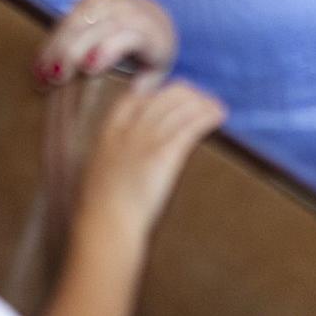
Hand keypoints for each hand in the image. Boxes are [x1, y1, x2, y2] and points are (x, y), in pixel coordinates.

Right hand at [36, 0, 177, 90]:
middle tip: (54, 77)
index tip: (88, 68)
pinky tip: (43, 56)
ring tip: (42, 71)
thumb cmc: (151, 58)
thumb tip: (123, 106)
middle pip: (100, 25)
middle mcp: (135, 11)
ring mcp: (113, 1)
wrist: (154, 21)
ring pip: (81, 17)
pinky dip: (54, 35)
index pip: (130, 35)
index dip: (109, 48)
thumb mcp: (155, 77)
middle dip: (73, 49)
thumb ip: (141, 90)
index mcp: (154, 33)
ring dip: (58, 42)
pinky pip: (71, 12)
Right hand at [71, 81, 226, 241]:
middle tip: (200, 100)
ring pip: (178, 107)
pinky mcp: (164, 153)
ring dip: (201, 103)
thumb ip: (110, 163)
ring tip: (217, 107)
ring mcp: (146, 140)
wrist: (106, 225)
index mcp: (107, 134)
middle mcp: (128, 130)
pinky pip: (189, 125)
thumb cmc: (100, 213)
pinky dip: (206, 116)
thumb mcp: (97, 178)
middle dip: (184, 94)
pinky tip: (218, 115)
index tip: (166, 91)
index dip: (152, 90)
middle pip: (160, 97)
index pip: (132, 98)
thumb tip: (120, 167)